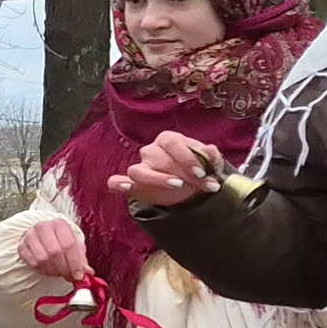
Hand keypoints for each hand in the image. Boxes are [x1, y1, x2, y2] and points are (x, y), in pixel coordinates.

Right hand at [14, 216, 89, 284]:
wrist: (42, 237)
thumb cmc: (60, 242)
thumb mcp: (74, 247)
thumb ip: (81, 259)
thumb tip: (88, 273)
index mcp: (60, 224)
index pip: (68, 244)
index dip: (74, 263)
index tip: (79, 275)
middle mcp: (43, 227)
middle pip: (55, 252)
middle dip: (64, 268)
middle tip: (69, 276)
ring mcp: (30, 236)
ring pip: (42, 258)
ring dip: (52, 270)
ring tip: (59, 272)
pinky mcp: (21, 246)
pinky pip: (32, 262)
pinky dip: (41, 269)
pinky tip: (48, 269)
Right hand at [109, 129, 232, 210]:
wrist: (187, 188)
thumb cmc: (196, 170)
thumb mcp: (208, 162)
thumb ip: (210, 157)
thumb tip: (211, 152)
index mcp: (167, 139)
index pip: (173, 143)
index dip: (187, 157)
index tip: (202, 172)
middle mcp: (151, 150)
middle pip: (161, 159)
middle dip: (185, 174)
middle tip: (206, 186)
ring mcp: (139, 167)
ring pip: (138, 171)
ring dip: (158, 179)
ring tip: (178, 185)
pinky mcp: (132, 184)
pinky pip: (115, 182)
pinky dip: (118, 184)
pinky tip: (126, 187)